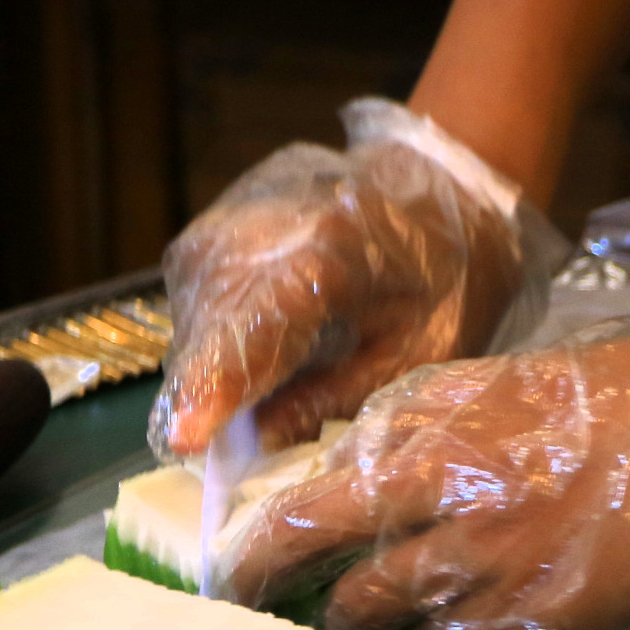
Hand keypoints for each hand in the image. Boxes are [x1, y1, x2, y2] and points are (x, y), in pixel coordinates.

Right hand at [150, 101, 526, 459]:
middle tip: (220, 442)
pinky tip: (251, 345)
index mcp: (330, 255)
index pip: (252, 330)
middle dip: (205, 391)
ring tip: (251, 386)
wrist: (437, 186)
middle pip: (208, 326)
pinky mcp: (219, 212)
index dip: (215, 388)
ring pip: (191, 309)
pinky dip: (212, 329)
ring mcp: (233, 211)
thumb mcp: (415, 356)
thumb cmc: (444, 282)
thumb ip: (333, 397)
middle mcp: (264, 225)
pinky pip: (194, 286)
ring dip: (207, 361)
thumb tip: (258, 441)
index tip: (185, 439)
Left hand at [224, 255, 629, 629]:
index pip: (316, 486)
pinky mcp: (536, 618)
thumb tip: (375, 471)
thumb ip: (440, 427)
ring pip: (376, 613)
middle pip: (316, 549)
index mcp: (435, 423)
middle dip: (267, 583)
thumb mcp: (517, 385)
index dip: (272, 530)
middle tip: (244, 610)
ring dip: (355, 629)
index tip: (246, 554)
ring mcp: (486, 561)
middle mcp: (442, 491)